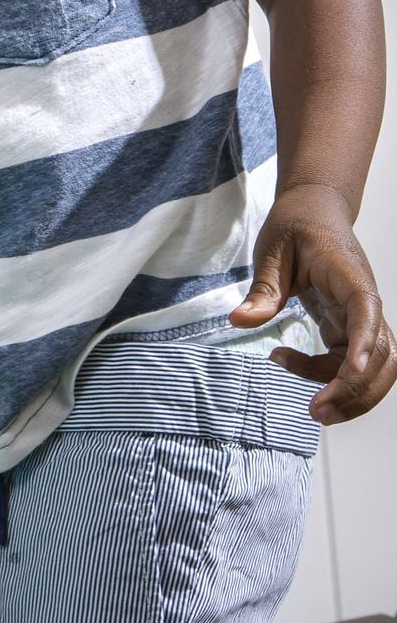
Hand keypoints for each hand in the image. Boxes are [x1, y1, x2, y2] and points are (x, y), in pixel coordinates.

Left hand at [228, 183, 394, 424]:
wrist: (314, 211)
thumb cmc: (295, 226)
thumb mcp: (272, 251)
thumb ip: (263, 288)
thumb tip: (239, 320)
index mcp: (349, 277)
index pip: (366, 312)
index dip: (363, 344)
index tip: (349, 370)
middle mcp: (365, 301)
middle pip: (383, 353)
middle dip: (356, 388)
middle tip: (317, 411)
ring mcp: (362, 317)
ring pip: (377, 366)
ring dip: (353, 394)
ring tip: (316, 411)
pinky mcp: (351, 327)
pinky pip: (353, 362)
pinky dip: (332, 377)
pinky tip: (289, 364)